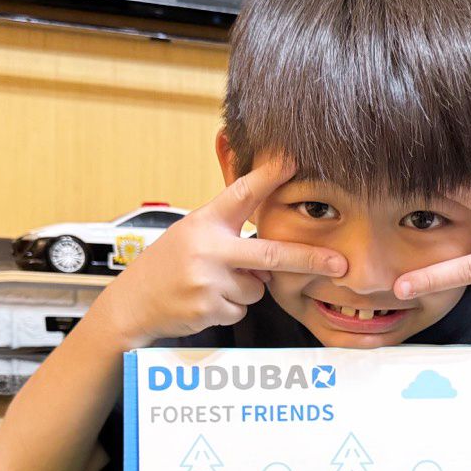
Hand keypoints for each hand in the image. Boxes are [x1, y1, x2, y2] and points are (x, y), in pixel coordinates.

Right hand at [93, 156, 347, 343]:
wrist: (132, 303)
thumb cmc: (167, 265)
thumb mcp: (191, 233)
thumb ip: (229, 231)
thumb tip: (271, 247)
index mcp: (204, 222)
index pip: (240, 194)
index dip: (268, 176)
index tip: (292, 160)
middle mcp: (207, 249)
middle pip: (270, 255)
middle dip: (309, 259)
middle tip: (339, 263)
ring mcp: (207, 281)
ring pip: (256, 290)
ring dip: (244, 290)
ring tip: (211, 284)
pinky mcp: (208, 308)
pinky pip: (241, 310)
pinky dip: (229, 308)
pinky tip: (204, 300)